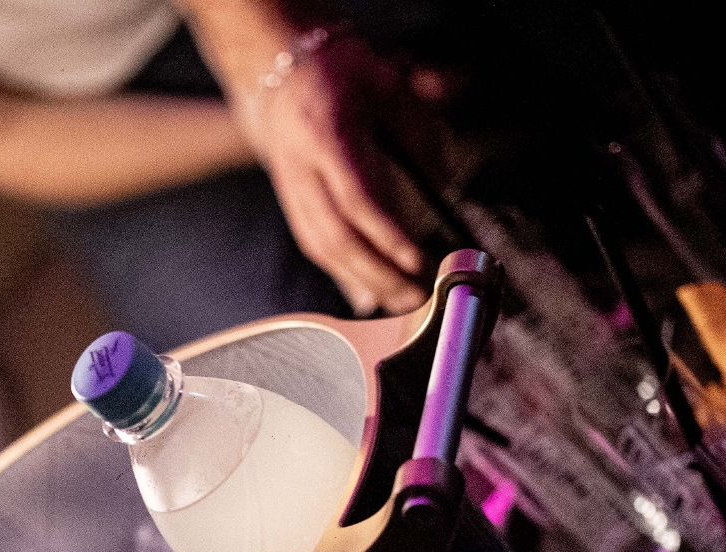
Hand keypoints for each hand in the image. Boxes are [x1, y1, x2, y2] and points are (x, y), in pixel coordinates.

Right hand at [238, 35, 429, 315]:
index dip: (387, 234)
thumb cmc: (343, 77)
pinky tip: (368, 294)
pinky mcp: (290, 204)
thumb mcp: (390, 86)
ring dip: (362, 281)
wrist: (283, 75)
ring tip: (400, 301)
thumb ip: (418, 133)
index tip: (417, 259)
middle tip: (415, 295)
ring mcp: (289, 189)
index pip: (356, 196)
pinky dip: (343, 274)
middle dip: (377, 272)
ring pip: (320, 248)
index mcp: (325, 132)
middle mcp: (299, 166)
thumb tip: (442, 186)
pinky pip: (314, 247)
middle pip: (335, 235)